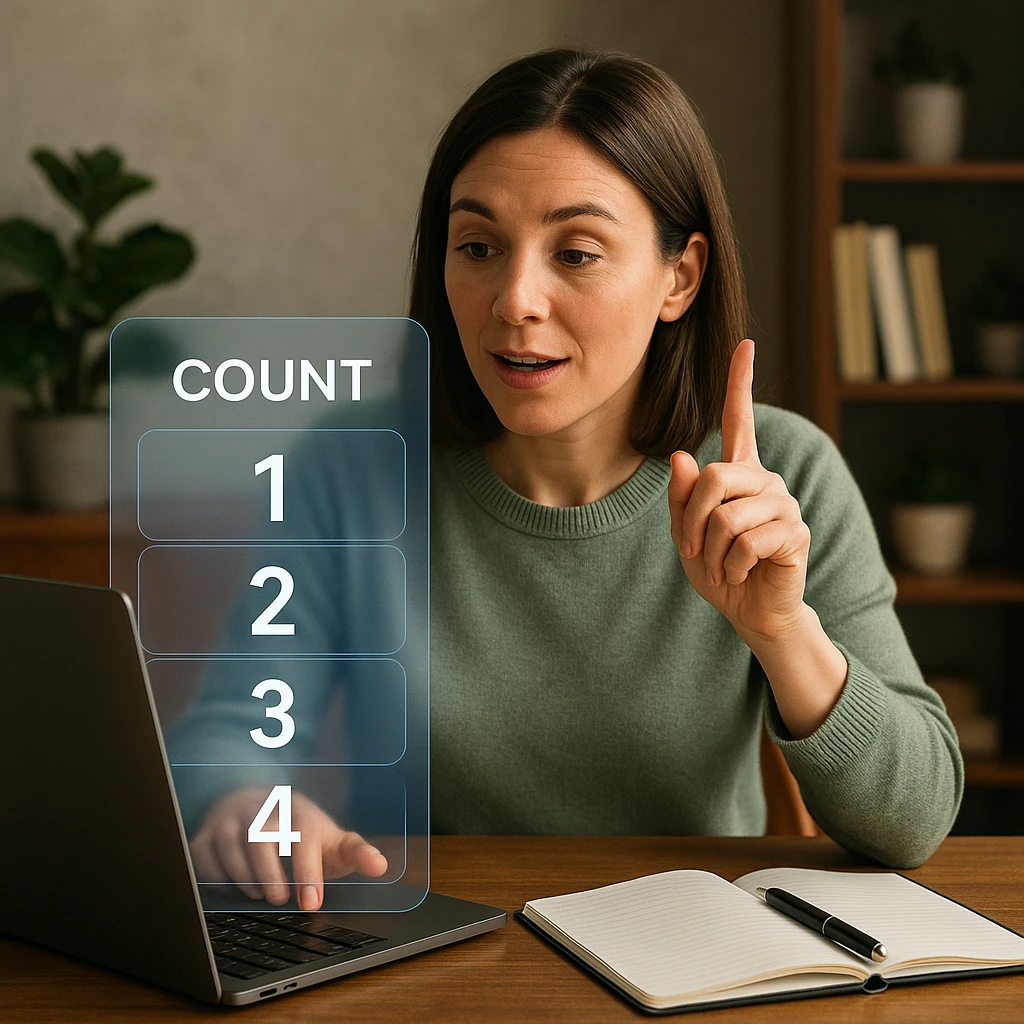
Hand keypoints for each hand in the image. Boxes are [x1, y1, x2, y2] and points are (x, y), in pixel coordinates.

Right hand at [190, 787, 387, 911]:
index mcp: (295, 811)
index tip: (311, 903)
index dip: (307, 871)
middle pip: (259, 838)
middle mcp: (259, 810)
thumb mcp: (329, 838)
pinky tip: (233, 890)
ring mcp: (228, 820)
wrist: (254, 803)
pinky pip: (203, 860)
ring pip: (229, 848)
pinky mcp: (204, 836)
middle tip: (281, 901)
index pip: (301, 836)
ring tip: (262, 896)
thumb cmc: (299, 831)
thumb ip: (355, 852)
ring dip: (245, 879)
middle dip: (270, 874)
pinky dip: (217, 880)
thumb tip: (381, 866)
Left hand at [668, 338, 810, 644]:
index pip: (738, 420)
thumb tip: (681, 456)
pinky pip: (747, 541)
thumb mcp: (687, 534)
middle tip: (693, 550)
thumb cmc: (718, 569)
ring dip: (712, 552)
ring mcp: (783, 504)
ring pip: (727, 516)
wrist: (750, 612)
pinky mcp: (795, 532)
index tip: (745, 344)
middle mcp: (764, 480)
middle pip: (714, 477)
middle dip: (692, 520)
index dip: (740, 384)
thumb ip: (682, 498)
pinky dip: (731, 566)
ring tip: (720, 568)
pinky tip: (740, 574)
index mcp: (738, 474)